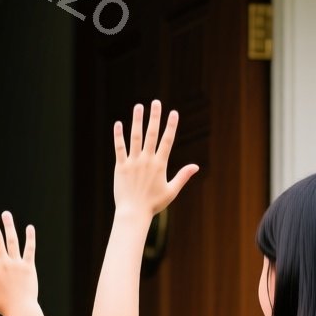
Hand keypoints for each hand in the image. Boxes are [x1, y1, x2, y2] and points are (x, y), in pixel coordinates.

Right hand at [0, 209, 38, 315]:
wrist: (21, 310)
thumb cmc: (1, 305)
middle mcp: (3, 263)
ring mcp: (17, 264)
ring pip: (12, 241)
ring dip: (9, 226)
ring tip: (5, 214)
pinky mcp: (29, 266)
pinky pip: (30, 249)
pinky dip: (30, 238)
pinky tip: (29, 227)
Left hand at [112, 100, 199, 216]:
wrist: (133, 213)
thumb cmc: (153, 204)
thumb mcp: (171, 190)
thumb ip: (183, 176)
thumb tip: (196, 166)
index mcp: (160, 165)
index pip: (167, 141)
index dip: (171, 126)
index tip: (174, 112)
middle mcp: (147, 161)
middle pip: (152, 134)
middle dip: (155, 117)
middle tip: (156, 102)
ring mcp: (133, 163)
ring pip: (135, 138)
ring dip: (137, 121)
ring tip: (139, 106)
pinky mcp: (120, 167)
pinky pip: (119, 148)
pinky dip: (118, 136)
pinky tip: (118, 124)